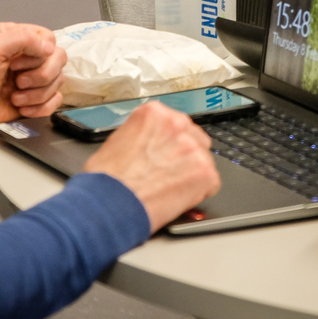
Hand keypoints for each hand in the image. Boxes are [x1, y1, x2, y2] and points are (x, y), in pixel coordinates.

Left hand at [0, 22, 67, 151]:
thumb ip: (21, 38)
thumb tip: (49, 47)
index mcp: (15, 37)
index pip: (48, 39)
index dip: (38, 54)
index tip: (15, 65)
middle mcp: (27, 56)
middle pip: (58, 59)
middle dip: (39, 76)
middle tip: (17, 82)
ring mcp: (33, 78)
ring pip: (58, 81)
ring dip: (36, 94)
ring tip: (14, 98)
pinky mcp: (37, 99)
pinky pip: (56, 100)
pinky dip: (40, 108)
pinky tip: (22, 108)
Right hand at [83, 102, 220, 232]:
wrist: (108, 205)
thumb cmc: (106, 180)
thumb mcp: (118, 141)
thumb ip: (142, 136)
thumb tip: (150, 145)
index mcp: (154, 113)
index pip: (175, 124)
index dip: (170, 144)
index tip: (166, 154)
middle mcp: (176, 123)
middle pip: (194, 138)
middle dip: (184, 156)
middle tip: (168, 173)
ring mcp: (192, 147)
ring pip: (204, 160)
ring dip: (192, 174)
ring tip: (170, 188)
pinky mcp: (204, 171)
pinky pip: (211, 182)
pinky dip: (199, 193)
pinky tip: (178, 197)